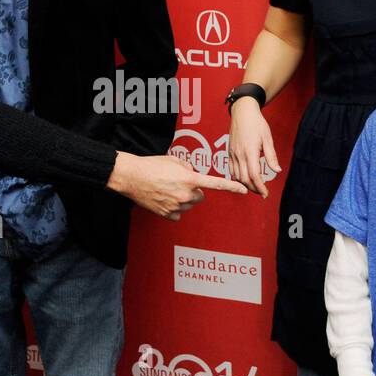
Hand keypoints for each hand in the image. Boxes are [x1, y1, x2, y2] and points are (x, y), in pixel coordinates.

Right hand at [107, 152, 246, 218]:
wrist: (132, 177)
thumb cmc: (152, 165)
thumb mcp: (174, 160)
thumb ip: (188, 167)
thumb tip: (192, 174)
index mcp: (190, 179)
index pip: (215, 184)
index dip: (231, 187)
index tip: (243, 190)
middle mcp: (186, 195)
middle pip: (200, 197)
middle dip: (194, 191)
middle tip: (179, 183)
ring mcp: (177, 206)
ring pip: (188, 205)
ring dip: (183, 199)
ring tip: (167, 189)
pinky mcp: (167, 215)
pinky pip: (177, 214)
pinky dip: (173, 208)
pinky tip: (163, 199)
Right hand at [227, 97, 280, 197]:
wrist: (242, 112)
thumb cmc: (257, 123)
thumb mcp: (268, 139)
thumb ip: (271, 156)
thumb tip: (277, 171)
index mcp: (250, 151)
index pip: (254, 175)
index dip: (260, 187)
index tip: (266, 194)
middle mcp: (239, 154)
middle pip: (244, 179)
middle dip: (254, 189)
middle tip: (263, 192)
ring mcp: (232, 154)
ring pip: (236, 177)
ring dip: (246, 185)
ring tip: (255, 187)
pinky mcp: (229, 153)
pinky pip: (231, 170)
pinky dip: (238, 178)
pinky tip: (245, 179)